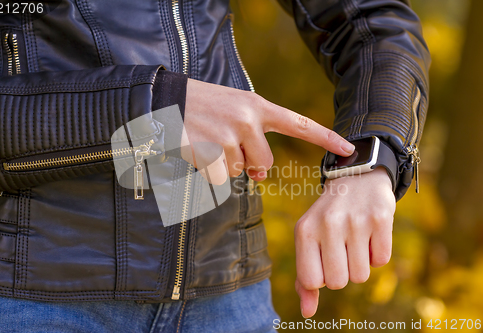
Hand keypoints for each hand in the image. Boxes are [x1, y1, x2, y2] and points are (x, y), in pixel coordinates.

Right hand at [182, 79, 354, 183]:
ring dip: (225, 165)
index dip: (325, 138)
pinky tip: (198, 152)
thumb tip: (259, 176)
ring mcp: (228, 134)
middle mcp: (247, 119)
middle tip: (228, 147)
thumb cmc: (206, 108)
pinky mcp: (210, 150)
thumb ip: (254, 138)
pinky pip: (220, 179)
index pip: (299, 124)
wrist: (168, 99)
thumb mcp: (235, 111)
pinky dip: (209, 173)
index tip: (348, 150)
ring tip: (208, 142)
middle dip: (250, 165)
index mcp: (258, 106)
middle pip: (265, 163)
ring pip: (240, 171)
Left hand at [294, 167, 395, 317]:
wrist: (355, 178)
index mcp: (305, 230)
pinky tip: (370, 234)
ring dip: (361, 264)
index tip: (324, 261)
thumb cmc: (328, 217)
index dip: (321, 279)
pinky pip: (382, 261)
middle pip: (338, 283)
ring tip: (356, 240)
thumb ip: (305, 276)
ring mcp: (355, 220)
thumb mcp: (310, 240)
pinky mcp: (381, 218)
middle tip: (342, 250)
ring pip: (361, 275)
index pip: (311, 281)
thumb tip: (307, 313)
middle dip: (342, 273)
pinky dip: (377, 254)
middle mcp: (328, 224)